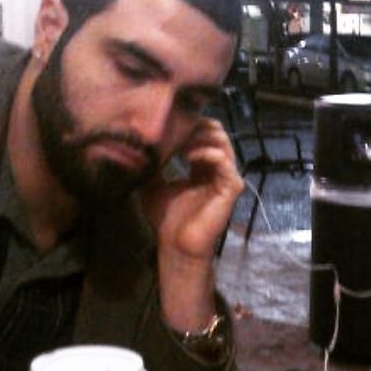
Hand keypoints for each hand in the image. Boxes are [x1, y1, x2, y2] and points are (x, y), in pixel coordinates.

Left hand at [140, 117, 242, 330]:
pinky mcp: (231, 189)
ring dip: (200, 138)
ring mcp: (227, 179)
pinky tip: (187, 155)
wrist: (175, 247)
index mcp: (204, 168)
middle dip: (196, 127)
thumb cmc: (167, 220)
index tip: (168, 123)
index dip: (190, 125)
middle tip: (175, 128)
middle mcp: (218, 171)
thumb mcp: (154, 184)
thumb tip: (139, 144)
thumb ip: (154, 164)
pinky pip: (224, 163)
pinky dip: (206, 153)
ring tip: (180, 142)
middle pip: (217, 134)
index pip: (205, 135)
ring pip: (223, 143)